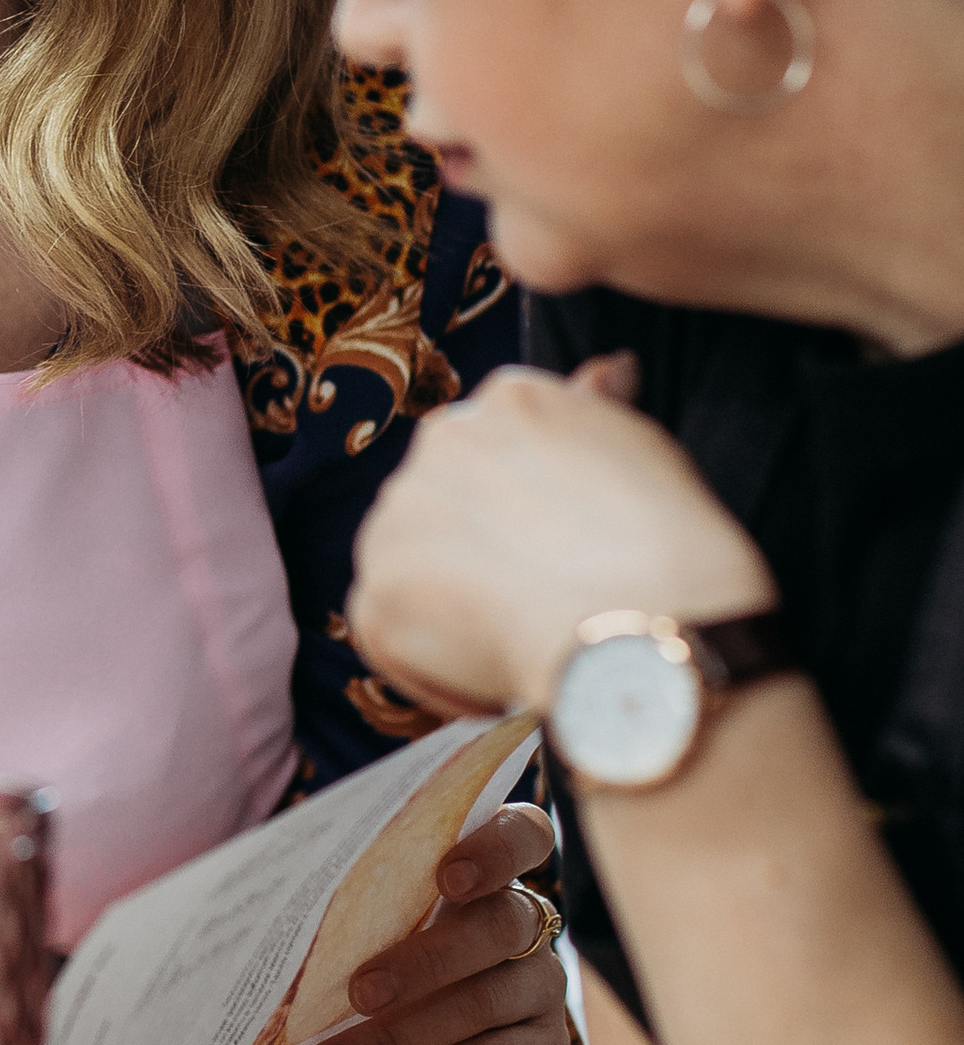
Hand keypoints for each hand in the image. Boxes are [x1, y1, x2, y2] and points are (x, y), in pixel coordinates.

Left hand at [304, 800, 572, 1044]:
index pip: (523, 834)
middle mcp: (524, 923)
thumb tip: (288, 896)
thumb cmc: (357, 995)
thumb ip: (346, 912)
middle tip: (359, 991)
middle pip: (499, 924)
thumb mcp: (347, 946)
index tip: (448, 875)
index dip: (497, 847)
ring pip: (484, 1001)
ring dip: (400, 1035)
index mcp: (482, 875)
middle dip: (425, 959)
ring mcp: (541, 988)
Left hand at [347, 367, 774, 723]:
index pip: (496, 449)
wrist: (645, 636)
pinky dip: (433, 664)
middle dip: (481, 548)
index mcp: (511, 398)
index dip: (529, 512)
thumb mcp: (647, 453)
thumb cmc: (670, 552)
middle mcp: (441, 440)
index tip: (565, 547)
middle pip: (446, 501)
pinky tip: (496, 675)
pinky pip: (392, 634)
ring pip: (410, 563)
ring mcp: (399, 516)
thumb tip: (606, 370)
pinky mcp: (374, 595)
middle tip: (545, 597)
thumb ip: (600, 412)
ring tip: (525, 637)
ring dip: (449, 602)